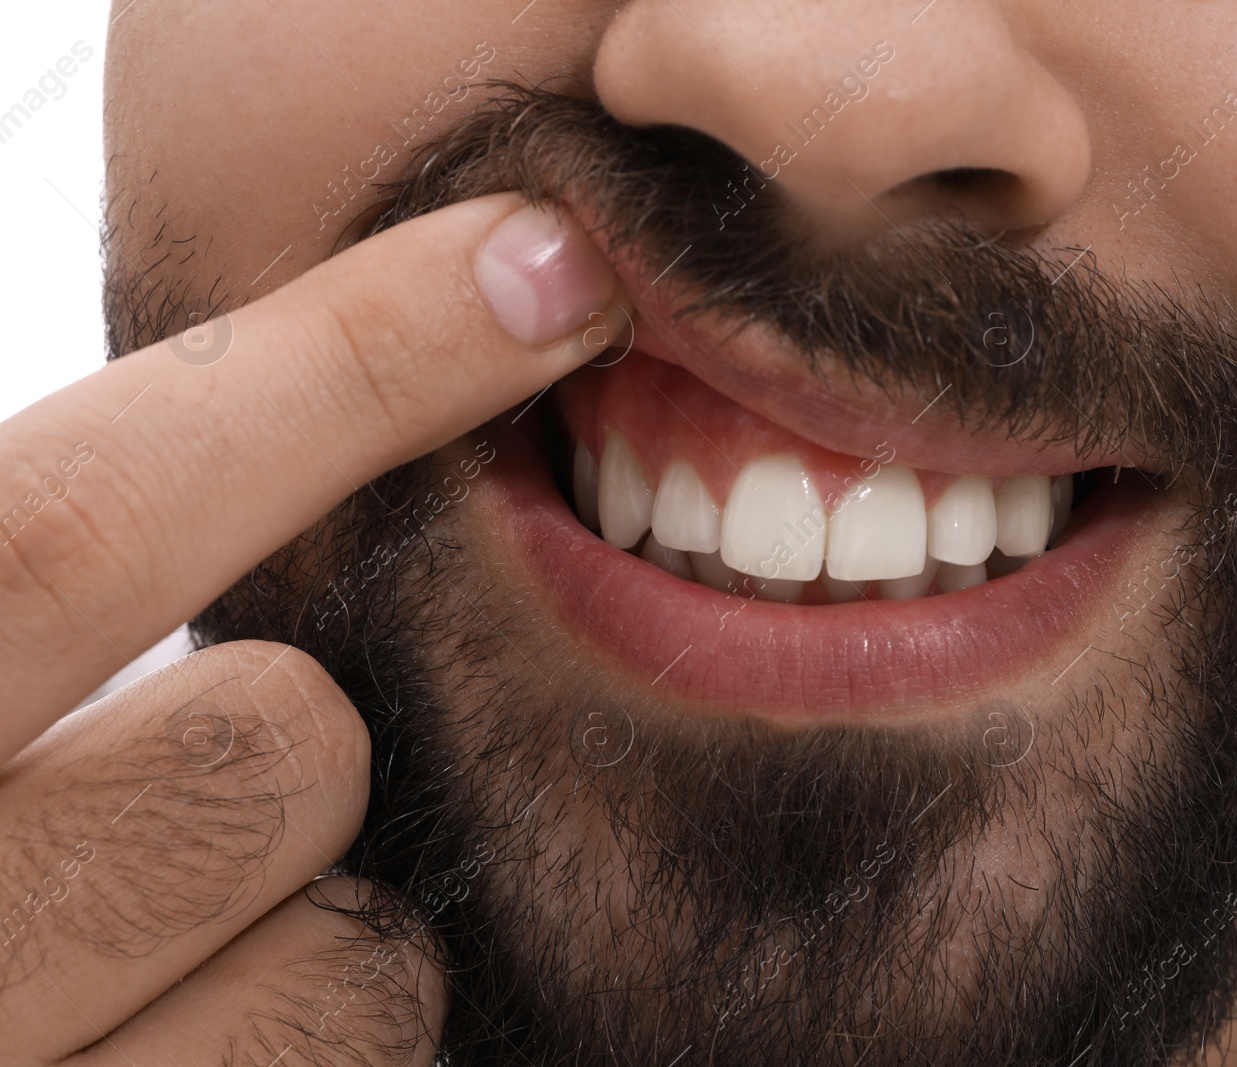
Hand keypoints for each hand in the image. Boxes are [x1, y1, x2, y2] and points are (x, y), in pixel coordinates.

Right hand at [0, 194, 623, 1062]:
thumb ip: (45, 567)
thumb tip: (369, 364)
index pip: (71, 524)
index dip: (341, 367)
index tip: (542, 264)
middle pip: (269, 745)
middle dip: (303, 724)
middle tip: (212, 766)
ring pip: (353, 956)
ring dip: (330, 910)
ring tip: (180, 939)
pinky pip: (361, 1061)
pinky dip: (333, 1028)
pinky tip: (204, 1029)